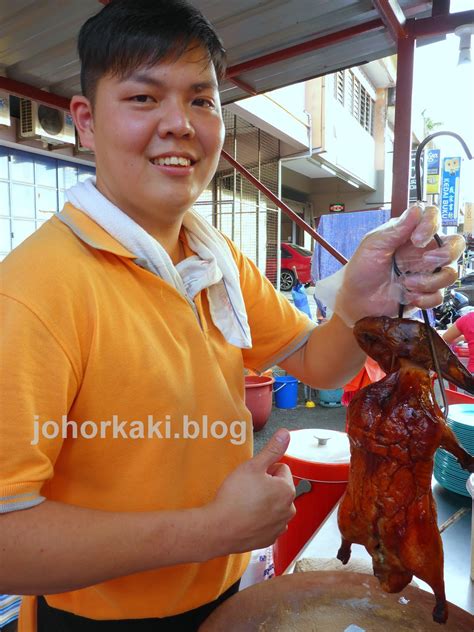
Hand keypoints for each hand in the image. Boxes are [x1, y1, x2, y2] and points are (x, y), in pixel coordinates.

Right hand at [207, 429, 295, 554]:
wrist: (219, 529)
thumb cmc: (235, 496)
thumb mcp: (253, 466)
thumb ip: (272, 449)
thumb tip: (286, 433)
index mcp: (287, 490)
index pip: (281, 469)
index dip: (265, 469)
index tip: (251, 477)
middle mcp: (289, 510)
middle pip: (279, 488)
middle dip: (266, 487)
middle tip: (246, 490)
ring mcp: (279, 527)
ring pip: (274, 506)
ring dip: (264, 503)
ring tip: (245, 505)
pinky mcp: (269, 540)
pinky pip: (268, 523)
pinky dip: (260, 520)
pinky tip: (246, 518)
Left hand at [315, 204, 464, 325]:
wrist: (356, 300)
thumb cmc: (361, 270)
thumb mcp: (373, 245)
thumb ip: (395, 229)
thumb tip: (416, 210)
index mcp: (410, 234)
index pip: (434, 218)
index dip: (431, 224)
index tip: (417, 239)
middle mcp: (423, 252)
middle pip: (455, 244)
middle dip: (446, 253)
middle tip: (426, 261)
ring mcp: (426, 273)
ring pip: (450, 273)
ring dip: (429, 281)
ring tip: (406, 283)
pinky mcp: (425, 293)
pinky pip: (440, 295)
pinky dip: (425, 298)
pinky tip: (409, 296)